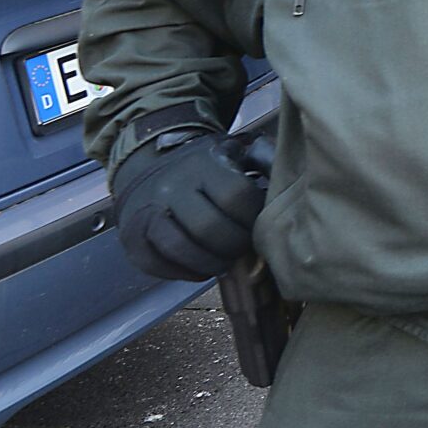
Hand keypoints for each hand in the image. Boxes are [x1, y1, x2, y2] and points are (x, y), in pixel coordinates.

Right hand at [111, 131, 267, 281]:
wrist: (149, 163)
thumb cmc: (205, 166)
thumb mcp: (234, 154)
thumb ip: (264, 166)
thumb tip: (295, 187)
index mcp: (202, 167)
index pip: (236, 197)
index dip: (254, 219)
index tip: (261, 227)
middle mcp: (170, 188)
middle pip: (210, 228)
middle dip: (235, 246)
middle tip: (244, 249)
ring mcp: (146, 214)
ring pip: (182, 250)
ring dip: (211, 264)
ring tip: (225, 262)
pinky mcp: (131, 239)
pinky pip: (159, 265)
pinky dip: (185, 273)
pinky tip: (201, 267)